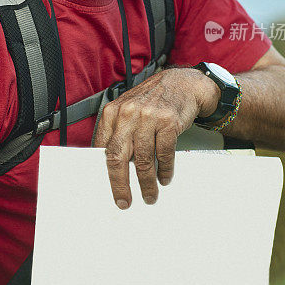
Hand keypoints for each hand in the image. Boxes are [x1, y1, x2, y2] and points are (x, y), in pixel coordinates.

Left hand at [93, 67, 219, 208]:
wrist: (182, 83)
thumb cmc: (152, 100)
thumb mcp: (128, 110)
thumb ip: (118, 132)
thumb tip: (112, 166)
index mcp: (112, 112)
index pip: (102, 148)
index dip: (104, 172)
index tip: (107, 189)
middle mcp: (128, 113)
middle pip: (118, 156)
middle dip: (120, 184)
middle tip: (124, 201)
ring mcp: (148, 117)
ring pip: (143, 159)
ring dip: (146, 182)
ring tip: (149, 195)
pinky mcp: (168, 122)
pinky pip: (164, 153)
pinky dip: (164, 170)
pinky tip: (164, 178)